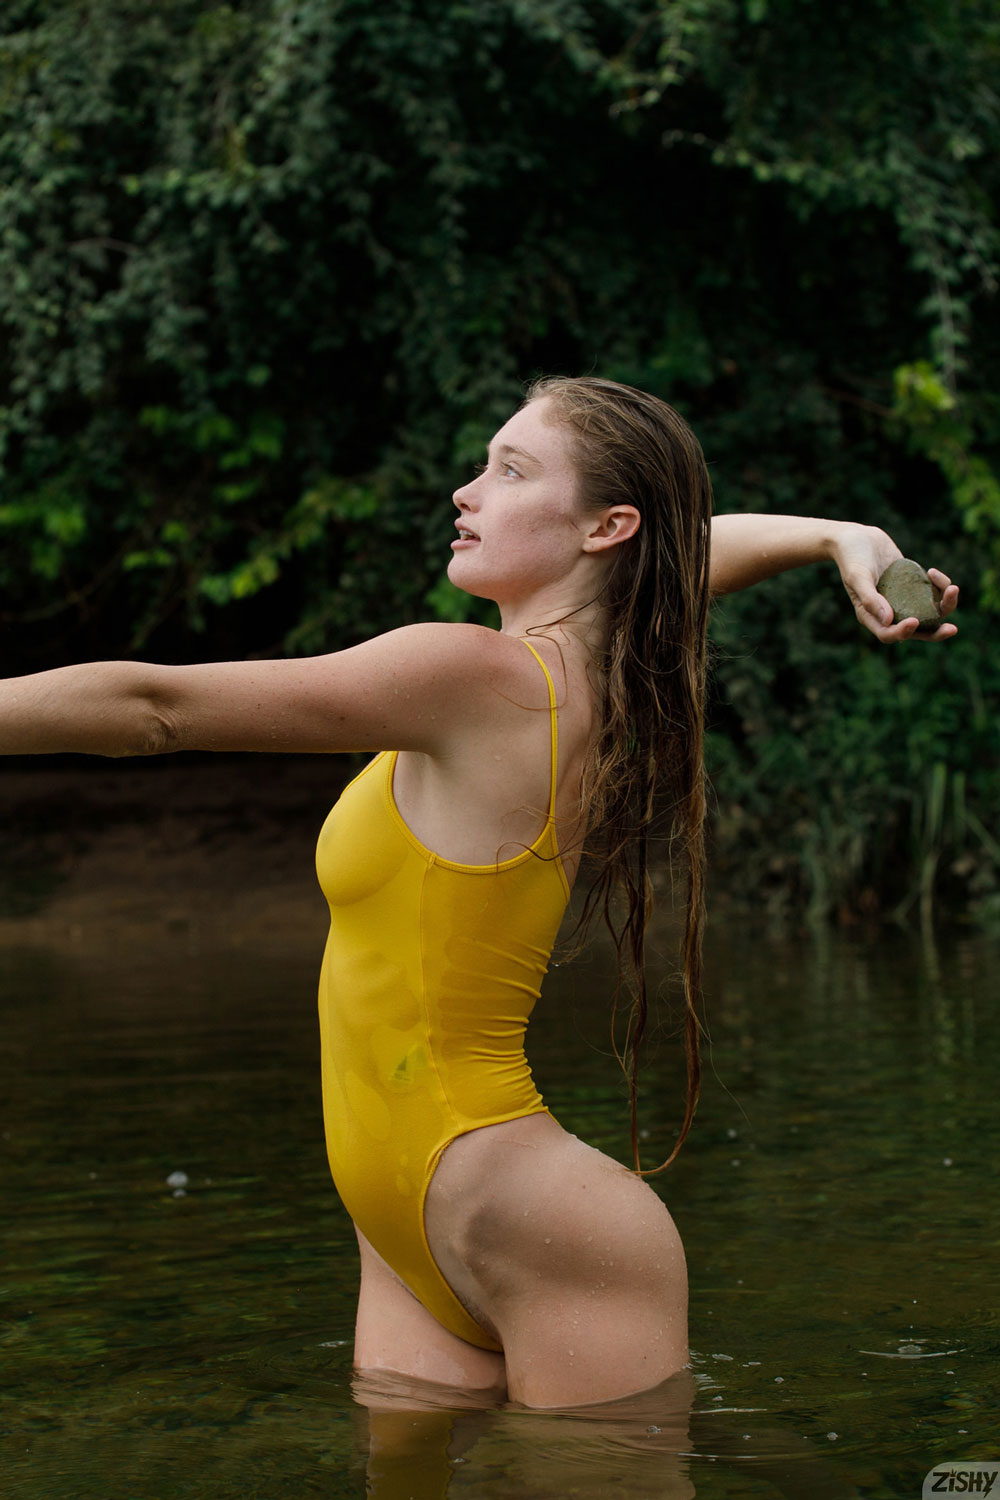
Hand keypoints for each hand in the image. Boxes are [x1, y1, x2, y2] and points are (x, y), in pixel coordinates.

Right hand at [832, 524, 958, 641]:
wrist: (857, 537)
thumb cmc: (852, 557)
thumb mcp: (857, 576)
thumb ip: (870, 598)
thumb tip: (888, 620)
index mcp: (871, 616)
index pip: (888, 634)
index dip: (903, 632)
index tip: (914, 621)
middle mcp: (889, 612)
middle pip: (915, 631)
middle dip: (935, 632)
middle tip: (951, 629)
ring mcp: (903, 599)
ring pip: (929, 613)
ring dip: (944, 606)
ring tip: (952, 589)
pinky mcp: (913, 586)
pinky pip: (932, 593)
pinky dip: (939, 586)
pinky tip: (932, 572)